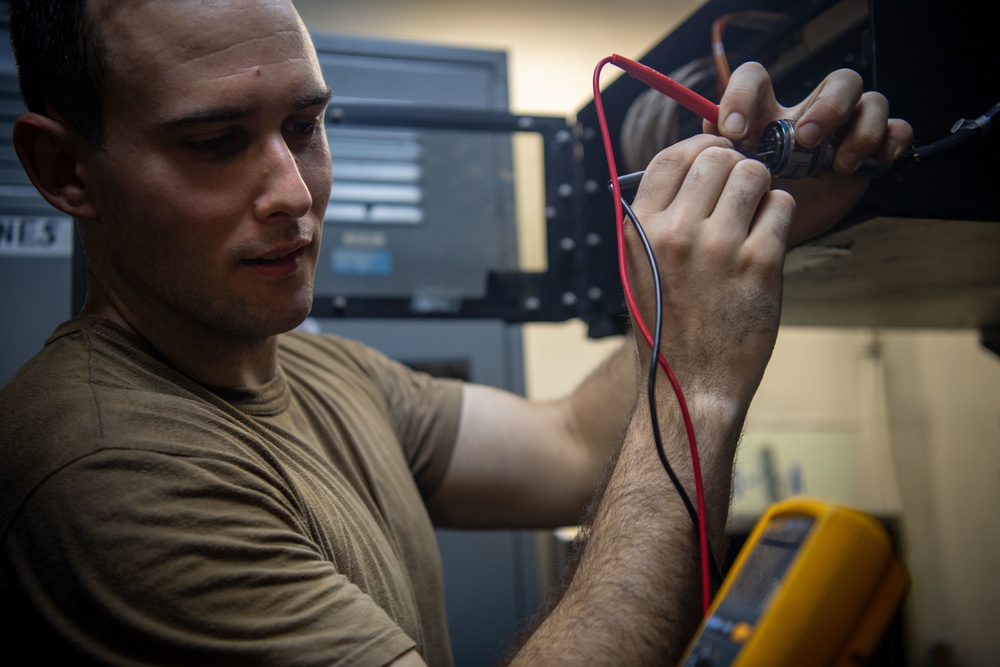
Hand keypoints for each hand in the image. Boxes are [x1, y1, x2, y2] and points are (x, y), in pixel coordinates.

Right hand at [627, 134, 793, 406]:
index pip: (672, 158)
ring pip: (754, 174)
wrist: (690, 384)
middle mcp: (675, 232)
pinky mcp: (760, 264)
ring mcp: (719, 247)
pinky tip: (767, 240)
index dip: (701, 146)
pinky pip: (781, 207)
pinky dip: (778, 217)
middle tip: (741, 192)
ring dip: (760, 188)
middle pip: (717, 158)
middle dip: (735, 167)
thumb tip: (691, 172)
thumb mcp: (640, 269)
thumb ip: (656, 220)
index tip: (717, 153)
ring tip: (754, 217)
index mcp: (641, 230)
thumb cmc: (667, 327)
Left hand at [705, 62, 913, 244]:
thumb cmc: (744, 203)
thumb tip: (704, 142)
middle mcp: (808, 115)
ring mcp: (844, 131)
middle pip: (836, 81)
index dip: (744, 95)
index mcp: (766, 115)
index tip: (732, 131)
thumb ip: (712, 159)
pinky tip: (873, 161)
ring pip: (869, 100)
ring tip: (838, 164)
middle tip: (805, 141)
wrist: (766, 236)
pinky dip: (892, 139)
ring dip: (859, 128)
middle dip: (825, 108)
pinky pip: (896, 128)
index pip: (757, 78)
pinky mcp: (869, 154)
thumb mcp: (723, 183)